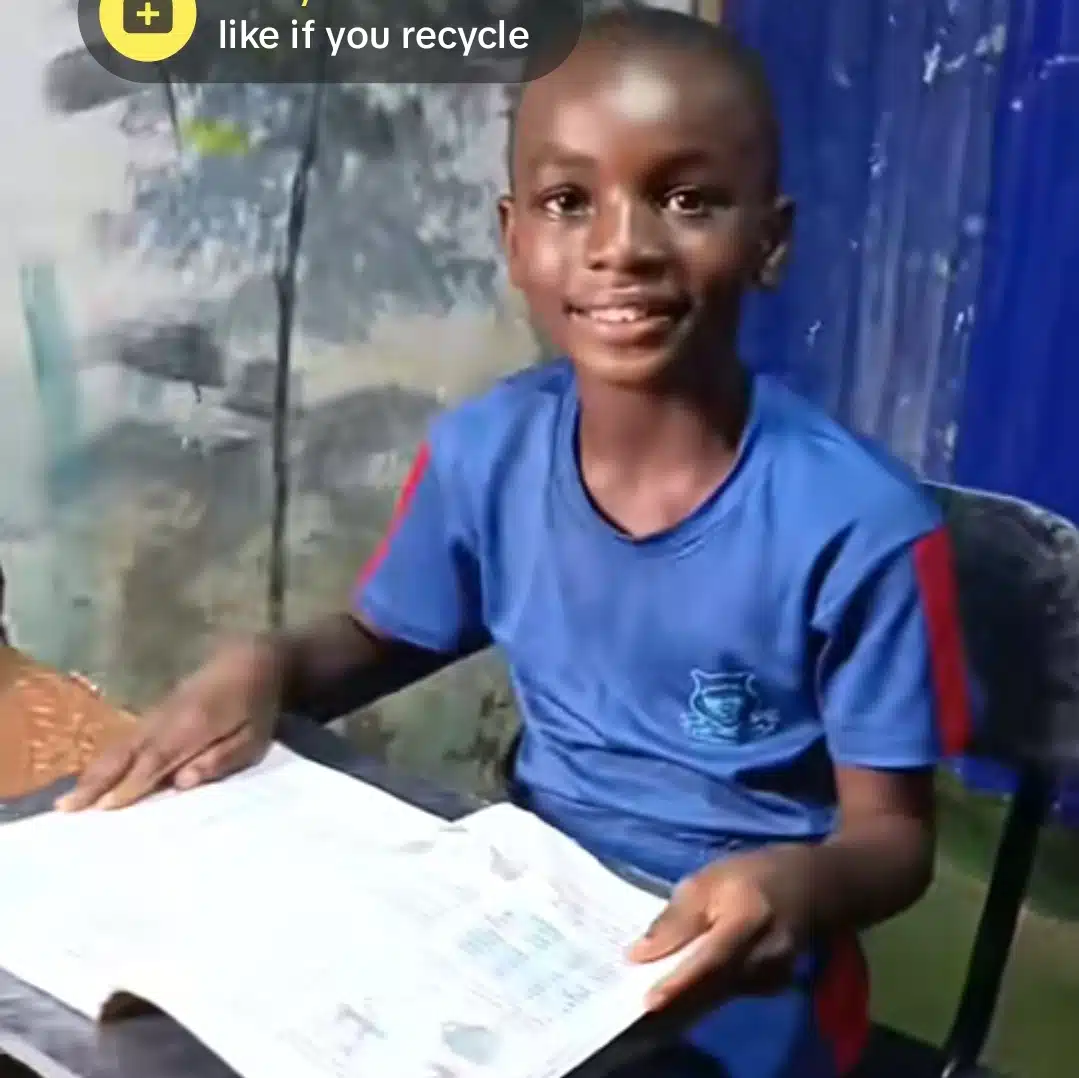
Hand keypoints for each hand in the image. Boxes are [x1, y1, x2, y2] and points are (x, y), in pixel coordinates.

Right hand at [56, 637, 283, 811]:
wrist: (250, 658)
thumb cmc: (257, 705)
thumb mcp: (254, 737)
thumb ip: (220, 759)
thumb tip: (182, 783)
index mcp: (194, 725)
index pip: (156, 759)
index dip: (131, 783)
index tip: (105, 808)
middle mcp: (167, 718)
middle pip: (127, 752)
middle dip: (97, 781)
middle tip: (65, 808)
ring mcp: (158, 712)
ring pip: (120, 744)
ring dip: (92, 772)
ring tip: (66, 800)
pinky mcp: (156, 710)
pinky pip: (125, 737)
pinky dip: (105, 757)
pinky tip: (91, 776)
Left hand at [627, 853, 805, 1013]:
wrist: (810, 886)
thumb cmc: (752, 874)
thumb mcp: (707, 880)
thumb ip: (676, 917)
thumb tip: (639, 953)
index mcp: (749, 917)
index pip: (711, 959)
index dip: (679, 982)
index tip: (648, 1000)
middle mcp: (767, 954)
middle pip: (714, 984)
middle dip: (675, 997)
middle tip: (639, 1005)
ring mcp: (775, 974)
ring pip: (720, 993)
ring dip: (687, 997)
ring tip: (655, 996)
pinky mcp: (773, 985)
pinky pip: (731, 992)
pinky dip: (705, 992)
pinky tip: (685, 987)